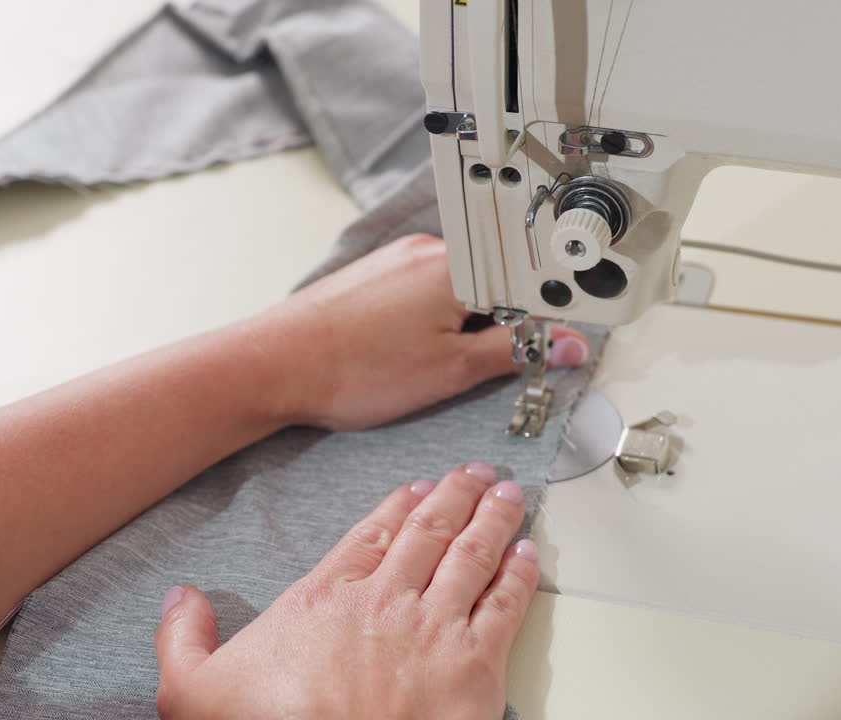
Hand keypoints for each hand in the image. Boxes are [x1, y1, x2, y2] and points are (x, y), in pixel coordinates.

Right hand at [154, 462, 537, 719]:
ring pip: (471, 556)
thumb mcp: (193, 691)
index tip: (414, 488)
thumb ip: (184, 639)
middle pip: (427, 533)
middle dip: (454, 496)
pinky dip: (520, 575)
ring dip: (492, 519)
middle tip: (473, 473)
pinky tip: (529, 554)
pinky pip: (505, 605)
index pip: (369, 537)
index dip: (396, 507)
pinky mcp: (474, 668)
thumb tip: (180, 599)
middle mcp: (384, 603)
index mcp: (324, 600)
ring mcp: (433, 631)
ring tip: (506, 494)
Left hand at [264, 234, 588, 430]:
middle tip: (469, 371)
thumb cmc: (352, 368)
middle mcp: (428, 250)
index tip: (548, 354)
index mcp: (459, 266)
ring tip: (421, 364)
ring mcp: (396, 260)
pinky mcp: (372, 275)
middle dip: (493, 330)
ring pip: (454, 293)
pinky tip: (399, 352)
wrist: (274, 365)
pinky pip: (419, 295)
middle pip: (493, 288)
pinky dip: (423, 324)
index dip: (542, 327)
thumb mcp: (451, 370)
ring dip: (456, 329)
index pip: (529, 290)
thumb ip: (516, 353)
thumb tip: (566, 347)